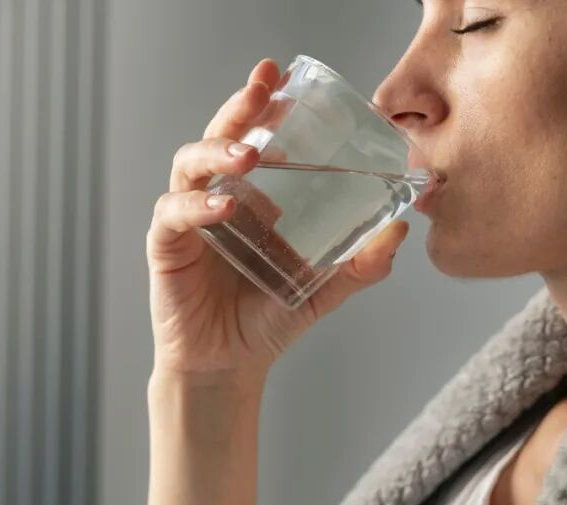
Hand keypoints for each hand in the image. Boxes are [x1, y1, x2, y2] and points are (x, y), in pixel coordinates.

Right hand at [146, 58, 409, 380]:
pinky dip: (198, 206)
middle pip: (221, 135)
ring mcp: (188, 217)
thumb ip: (361, 263)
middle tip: (262, 85)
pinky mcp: (166, 246)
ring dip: (219, 150)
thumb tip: (400, 229)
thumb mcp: (323, 288)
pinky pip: (175, 213)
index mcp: (253, 195)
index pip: (255, 136)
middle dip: (241, 106)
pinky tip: (226, 205)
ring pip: (191, 164)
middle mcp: (217, 195)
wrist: (229, 366)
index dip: (266, 104)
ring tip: (249, 152)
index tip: (285, 76)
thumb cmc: (267, 318)